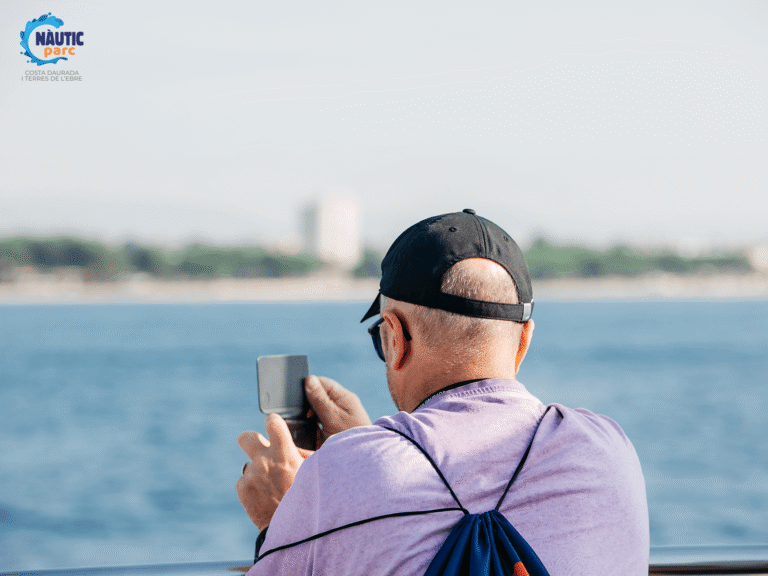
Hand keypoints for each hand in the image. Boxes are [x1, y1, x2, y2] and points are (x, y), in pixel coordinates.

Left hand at [236, 413, 308, 529]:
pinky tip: (265, 498)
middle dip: (251, 441)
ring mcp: (252, 475)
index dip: (272, 423)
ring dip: (257, 473)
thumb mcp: (313, 471)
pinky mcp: (243, 490)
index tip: (274, 428)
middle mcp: (264, 460)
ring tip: (272, 488)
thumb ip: (302, 455)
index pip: (272, 421)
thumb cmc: (309, 497)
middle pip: (245, 437)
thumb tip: (294, 447)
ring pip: (249, 465)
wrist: (295, 529)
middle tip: (260, 450)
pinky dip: (252, 489)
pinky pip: (244, 482)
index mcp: (284, 451)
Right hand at [304, 375, 371, 447]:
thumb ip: (320, 399)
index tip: (301, 402)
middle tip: (306, 417)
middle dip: (310, 405)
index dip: (309, 389)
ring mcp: (341, 417)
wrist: (361, 461)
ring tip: (311, 427)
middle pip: (320, 396)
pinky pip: (323, 423)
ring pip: (320, 410)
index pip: (322, 382)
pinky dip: (317, 427)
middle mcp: (344, 404)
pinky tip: (315, 435)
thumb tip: (309, 379)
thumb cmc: (350, 438)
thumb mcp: (332, 418)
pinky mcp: (338, 429)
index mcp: (344, 397)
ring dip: (313, 417)